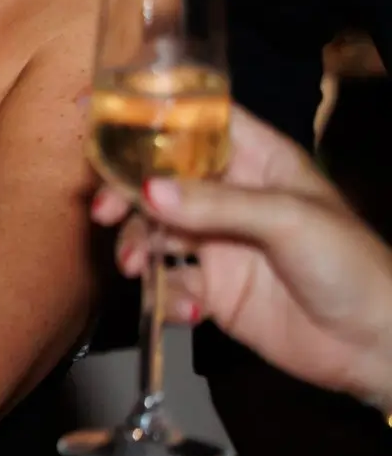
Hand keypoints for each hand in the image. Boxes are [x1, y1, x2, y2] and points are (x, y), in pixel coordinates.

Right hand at [91, 107, 391, 409]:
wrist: (379, 346)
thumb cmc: (351, 264)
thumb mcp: (288, 221)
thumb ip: (216, 205)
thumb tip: (145, 191)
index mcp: (256, 160)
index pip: (194, 120)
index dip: (145, 110)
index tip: (91, 109)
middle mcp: (231, 196)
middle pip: (159, 176)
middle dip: (125, 192)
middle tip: (106, 213)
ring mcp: (220, 244)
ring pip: (154, 230)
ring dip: (137, 246)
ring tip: (137, 268)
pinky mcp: (215, 291)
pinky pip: (170, 283)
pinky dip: (165, 295)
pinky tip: (186, 310)